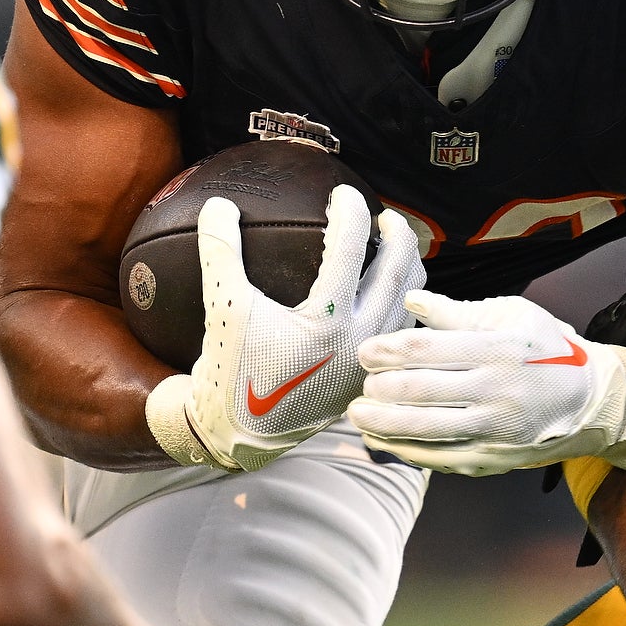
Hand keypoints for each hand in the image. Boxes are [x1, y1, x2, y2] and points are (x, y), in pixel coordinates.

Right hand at [145, 185, 424, 471]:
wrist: (243, 431)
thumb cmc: (232, 368)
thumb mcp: (223, 308)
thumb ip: (220, 253)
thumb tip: (217, 204)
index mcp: (327, 322)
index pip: (351, 250)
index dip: (350, 213)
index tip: (343, 194)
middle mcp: (360, 342)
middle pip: (398, 273)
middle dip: (397, 236)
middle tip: (384, 215)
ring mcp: (371, 361)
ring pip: (409, 302)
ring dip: (407, 268)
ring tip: (394, 246)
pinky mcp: (372, 375)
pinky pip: (403, 329)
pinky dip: (403, 301)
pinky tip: (390, 288)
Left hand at [349, 291, 625, 475]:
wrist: (591, 401)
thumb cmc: (548, 350)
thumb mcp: (512, 316)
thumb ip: (457, 313)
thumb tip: (412, 299)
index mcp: (499, 350)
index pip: (429, 351)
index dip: (389, 351)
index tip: (365, 352)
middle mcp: (497, 392)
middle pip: (422, 392)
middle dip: (381, 389)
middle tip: (360, 385)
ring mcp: (495, 431)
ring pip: (427, 430)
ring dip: (385, 424)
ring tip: (358, 414)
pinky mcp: (493, 459)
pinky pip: (440, 458)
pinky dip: (406, 450)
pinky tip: (382, 439)